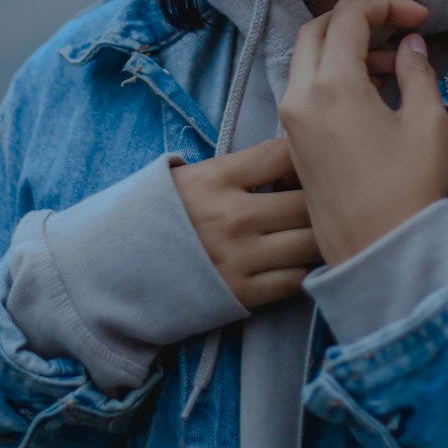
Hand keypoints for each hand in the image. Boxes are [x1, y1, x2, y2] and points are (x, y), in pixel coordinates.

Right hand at [171, 137, 321, 308]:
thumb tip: (296, 158)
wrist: (119, 268)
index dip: (307, 157)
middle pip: (307, 202)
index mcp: (217, 178)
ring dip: (320, 237)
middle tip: (328, 203)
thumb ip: (241, 168)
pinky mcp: (241, 294)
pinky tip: (297, 262)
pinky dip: (304, 270)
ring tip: (318, 233)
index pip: (284, 153)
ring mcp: (238, 257)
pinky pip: (295, 280)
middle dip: (324, 201)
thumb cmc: (163, 215)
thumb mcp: (193, 176)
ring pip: (309, 243)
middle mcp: (232, 216)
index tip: (310, 165)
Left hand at [279, 0, 447, 266]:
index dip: (387, 5)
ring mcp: (291, 122)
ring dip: (346, 49)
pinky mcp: (294, 143)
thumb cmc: (409, 190)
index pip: (350, 17)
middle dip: (358, 19)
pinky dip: (334, 76)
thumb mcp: (428, 122)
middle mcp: (300, 97)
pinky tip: (372, 94)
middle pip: (318, 30)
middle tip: (397, 29)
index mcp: (332, 85)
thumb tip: (409, 45)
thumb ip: (418, 71)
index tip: (420, 17)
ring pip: (308, 59)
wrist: (380, 254)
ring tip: (393, 67)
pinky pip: (306, 90)